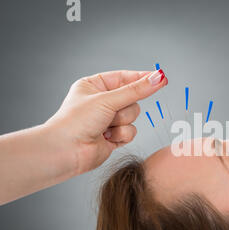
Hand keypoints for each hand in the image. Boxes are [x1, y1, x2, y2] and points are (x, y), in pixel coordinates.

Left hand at [45, 69, 167, 174]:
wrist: (67, 151)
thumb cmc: (75, 122)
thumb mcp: (108, 100)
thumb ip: (136, 90)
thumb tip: (157, 78)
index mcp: (94, 86)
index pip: (124, 77)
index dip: (141, 78)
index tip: (159, 77)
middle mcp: (101, 102)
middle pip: (132, 99)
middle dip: (124, 107)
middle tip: (112, 111)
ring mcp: (108, 120)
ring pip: (133, 116)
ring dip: (121, 122)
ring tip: (104, 127)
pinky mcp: (113, 137)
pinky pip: (131, 132)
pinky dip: (121, 135)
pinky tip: (106, 138)